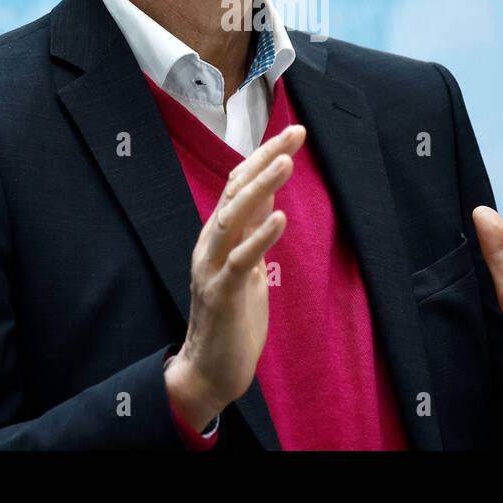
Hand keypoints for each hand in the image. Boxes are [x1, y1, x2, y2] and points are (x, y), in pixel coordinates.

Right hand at [164, 123, 305, 430]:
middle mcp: (211, 243)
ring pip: (234, 217)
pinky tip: (280, 218)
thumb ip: (253, 233)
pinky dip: (260, 237)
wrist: (208, 370)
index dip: (265, 156)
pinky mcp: (222, 294)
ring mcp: (212, 267)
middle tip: (294, 133)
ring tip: (287, 163)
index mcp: (218, 235)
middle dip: (266, 159)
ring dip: (261, 188)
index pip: (240, 184)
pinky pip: (240, 260)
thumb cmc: (232, 318)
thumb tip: (269, 199)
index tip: (293, 132)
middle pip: (236, 190)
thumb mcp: (247, 267)